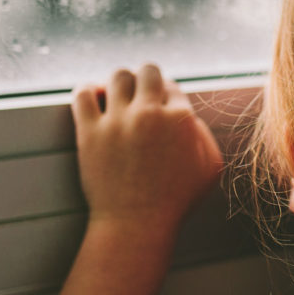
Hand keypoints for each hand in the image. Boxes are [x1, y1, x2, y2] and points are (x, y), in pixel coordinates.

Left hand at [71, 64, 223, 235]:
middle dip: (147, 80)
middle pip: (147, 71)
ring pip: (117, 76)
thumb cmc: (176, 200)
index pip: (173, 86)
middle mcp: (149, 113)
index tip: (159, 107)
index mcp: (181, 119)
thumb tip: (189, 115)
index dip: (167, 96)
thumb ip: (204, 133)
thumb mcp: (210, 167)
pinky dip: (88, 90)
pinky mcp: (90, 132)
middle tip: (141, 94)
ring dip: (120, 84)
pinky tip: (94, 99)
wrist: (136, 224)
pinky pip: (83, 93)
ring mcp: (118, 121)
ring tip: (119, 98)